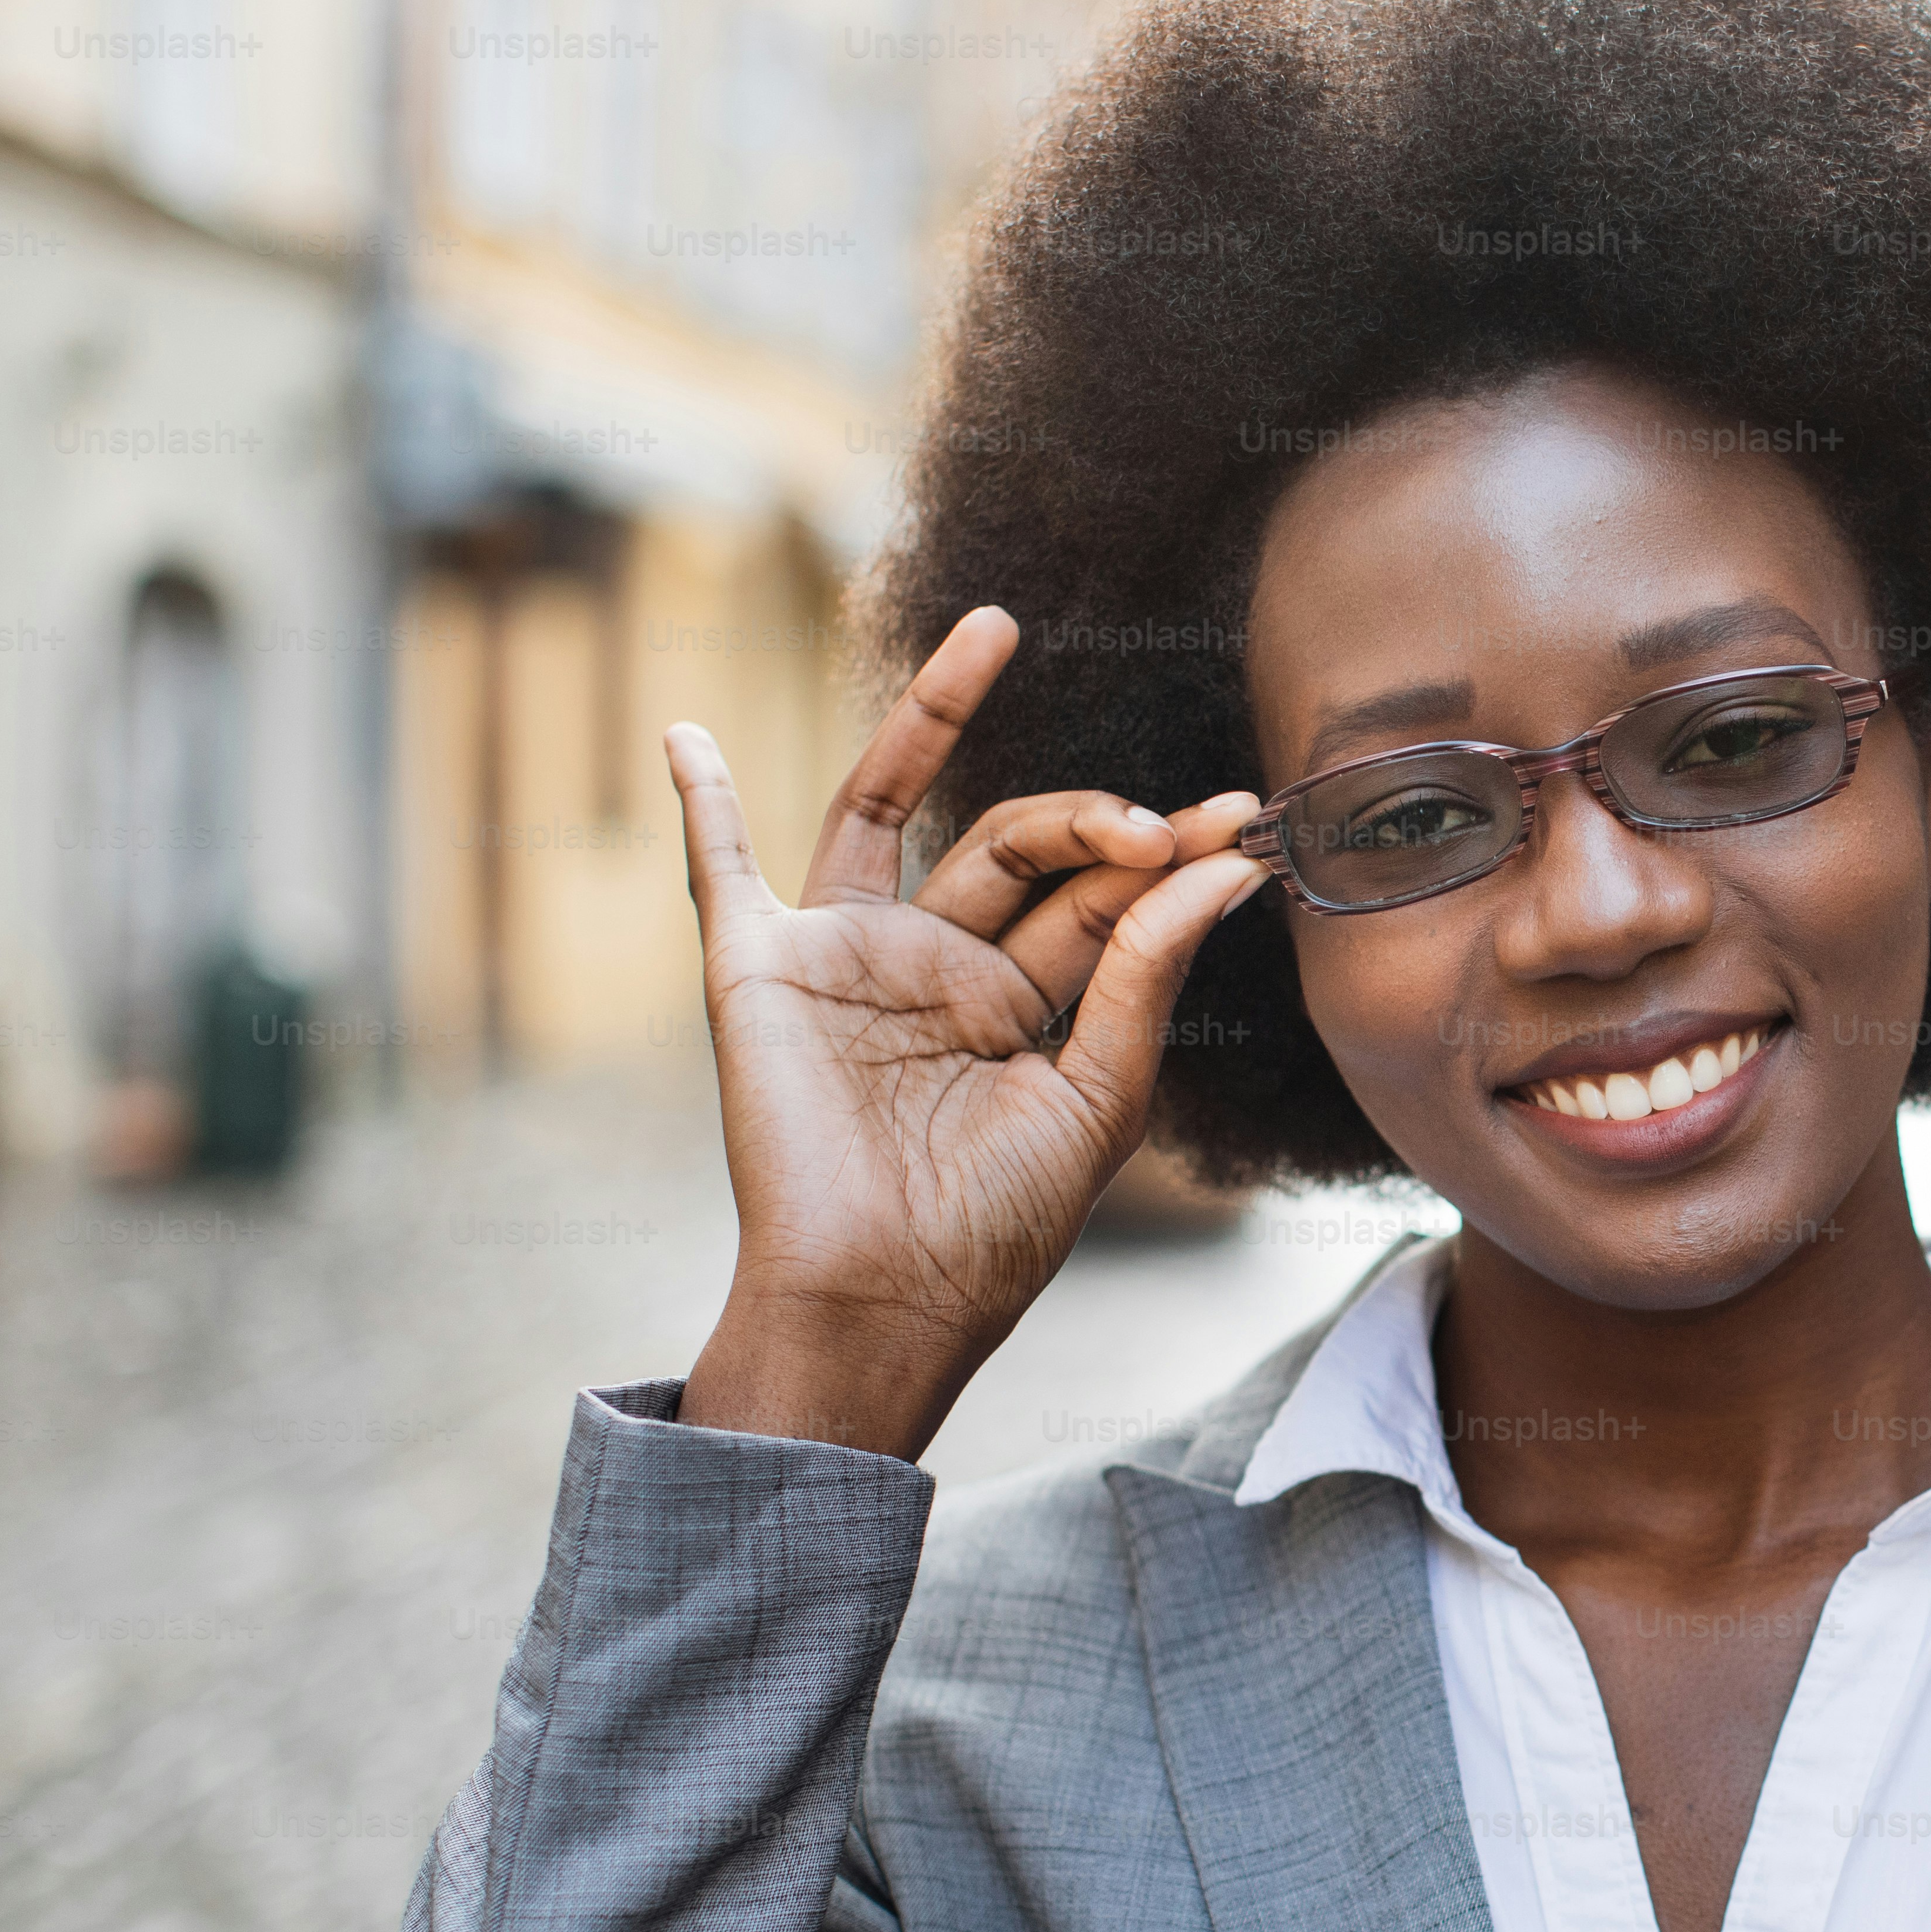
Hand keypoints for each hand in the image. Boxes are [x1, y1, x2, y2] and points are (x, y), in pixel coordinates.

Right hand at [665, 605, 1271, 1457]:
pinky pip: (721, 871)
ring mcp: (846, 959)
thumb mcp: (1096, 1099)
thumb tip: (1219, 867)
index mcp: (1018, 1007)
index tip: (1242, 826)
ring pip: (888, 806)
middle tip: (1164, 819)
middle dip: (1094, 816)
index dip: (1166, 853)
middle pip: (1015, 844)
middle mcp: (935, 968)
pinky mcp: (759, 972)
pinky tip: (688, 735)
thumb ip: (1142, 974)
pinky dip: (700, 803)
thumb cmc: (993, 1229)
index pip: (1097, 898)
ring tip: (997, 630)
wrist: (882, 1301)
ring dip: (933, 716)